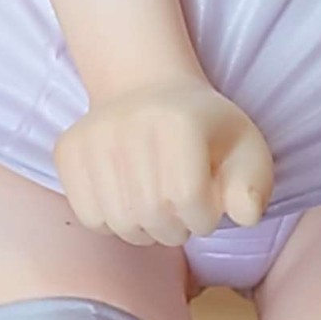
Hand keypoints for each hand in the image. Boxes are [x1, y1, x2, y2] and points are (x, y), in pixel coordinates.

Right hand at [54, 79, 274, 245]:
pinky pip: (90, 217)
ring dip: (146, 230)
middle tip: (183, 211)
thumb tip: (245, 214)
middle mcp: (128, 124)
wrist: (146, 89)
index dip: (205, 217)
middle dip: (177, 228)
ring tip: (158, 206)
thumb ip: (253, 185)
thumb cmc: (204, 129)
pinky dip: (114, 222)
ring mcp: (92, 137)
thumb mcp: (246, 149)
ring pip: (120, 223)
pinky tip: (129, 200)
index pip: (188, 199)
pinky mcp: (67, 150)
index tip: (209, 206)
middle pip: (153, 215)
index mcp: (178, 122)